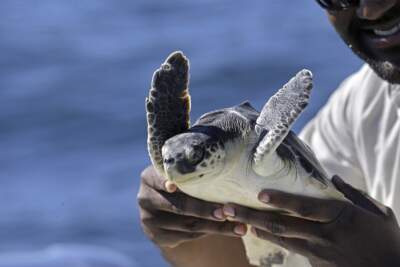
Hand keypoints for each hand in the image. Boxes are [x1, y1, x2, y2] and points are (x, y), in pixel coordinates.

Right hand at [137, 166, 246, 247]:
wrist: (167, 205)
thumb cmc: (183, 181)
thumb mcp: (181, 172)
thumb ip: (191, 169)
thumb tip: (225, 165)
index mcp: (149, 177)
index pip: (160, 180)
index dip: (169, 182)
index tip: (175, 185)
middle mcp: (145, 198)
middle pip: (178, 206)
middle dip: (204, 210)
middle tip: (227, 212)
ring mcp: (148, 219)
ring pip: (187, 225)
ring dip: (215, 227)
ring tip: (239, 225)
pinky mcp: (156, 236)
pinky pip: (187, 237)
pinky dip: (209, 234)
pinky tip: (227, 230)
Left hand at [221, 175, 399, 266]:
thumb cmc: (386, 241)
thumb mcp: (379, 213)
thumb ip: (354, 194)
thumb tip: (333, 179)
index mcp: (340, 217)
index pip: (305, 208)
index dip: (282, 202)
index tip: (259, 194)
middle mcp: (324, 235)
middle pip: (283, 226)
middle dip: (252, 216)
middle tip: (228, 208)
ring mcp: (318, 252)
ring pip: (281, 239)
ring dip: (256, 227)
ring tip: (234, 219)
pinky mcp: (315, 263)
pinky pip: (290, 247)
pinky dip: (272, 238)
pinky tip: (256, 229)